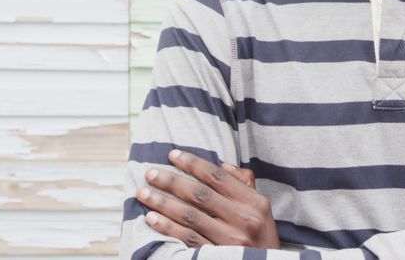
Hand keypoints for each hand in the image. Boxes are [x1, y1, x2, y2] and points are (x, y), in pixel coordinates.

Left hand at [137, 149, 279, 249]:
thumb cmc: (260, 235)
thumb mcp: (261, 208)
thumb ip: (244, 184)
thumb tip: (223, 164)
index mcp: (255, 202)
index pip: (218, 177)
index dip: (193, 163)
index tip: (172, 155)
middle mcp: (244, 219)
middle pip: (200, 195)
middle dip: (171, 182)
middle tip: (150, 173)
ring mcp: (230, 240)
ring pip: (190, 216)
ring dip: (163, 203)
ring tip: (143, 193)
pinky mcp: (216, 256)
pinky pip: (187, 239)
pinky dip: (167, 228)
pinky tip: (152, 218)